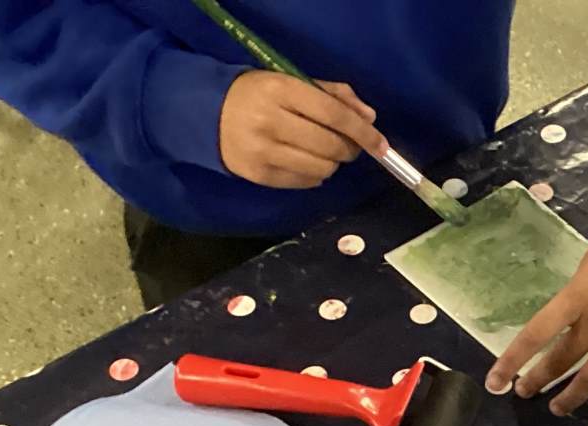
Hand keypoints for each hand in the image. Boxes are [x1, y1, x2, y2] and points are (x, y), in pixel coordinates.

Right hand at [219, 71, 384, 188]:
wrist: (207, 114)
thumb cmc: (258, 95)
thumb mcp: (291, 82)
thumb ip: (333, 95)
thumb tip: (369, 118)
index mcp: (280, 90)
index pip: (333, 114)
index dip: (362, 132)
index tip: (380, 144)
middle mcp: (270, 121)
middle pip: (331, 146)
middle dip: (349, 149)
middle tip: (348, 145)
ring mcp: (263, 151)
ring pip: (322, 168)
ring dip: (333, 162)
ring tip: (324, 151)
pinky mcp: (260, 175)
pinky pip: (306, 181)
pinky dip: (316, 173)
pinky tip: (306, 161)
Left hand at [486, 214, 587, 414]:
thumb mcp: (585, 269)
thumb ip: (575, 301)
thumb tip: (568, 324)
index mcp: (576, 298)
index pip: (535, 336)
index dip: (512, 363)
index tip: (495, 383)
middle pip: (561, 361)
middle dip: (538, 381)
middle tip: (525, 392)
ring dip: (573, 398)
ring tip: (558, 407)